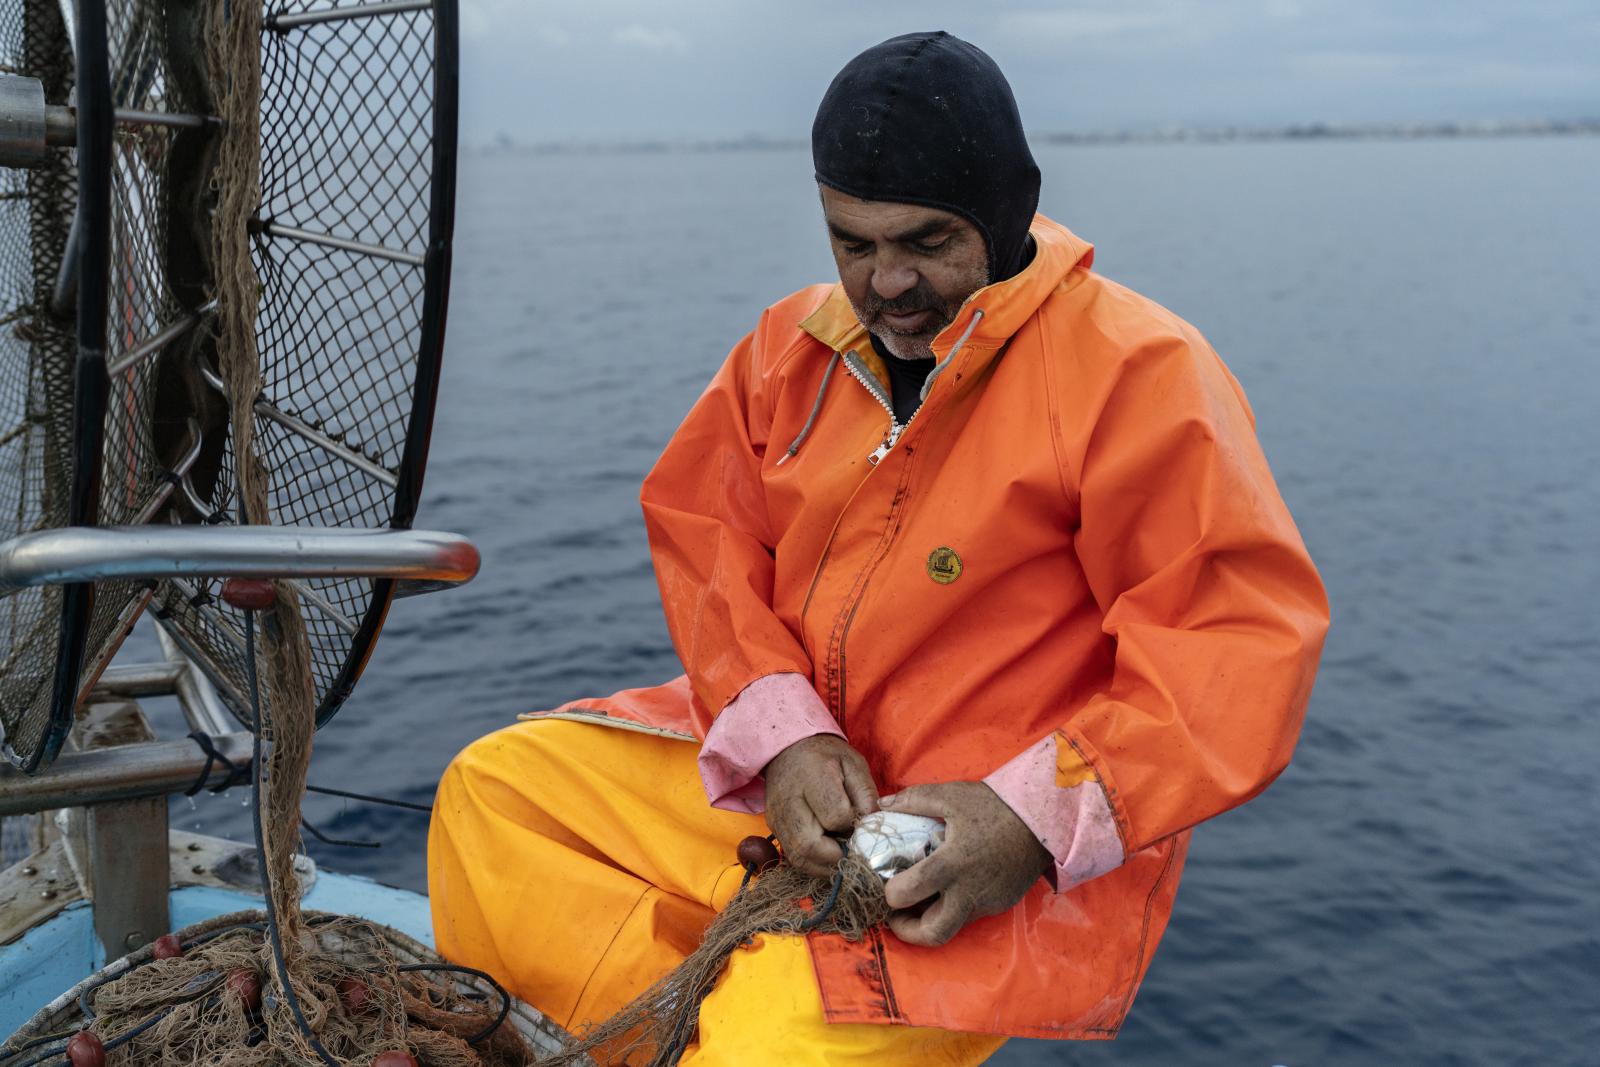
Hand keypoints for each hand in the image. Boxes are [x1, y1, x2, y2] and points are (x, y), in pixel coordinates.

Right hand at [763, 735, 878, 876]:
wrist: (789, 750)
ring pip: (799, 857)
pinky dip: (813, 863)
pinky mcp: (774, 828)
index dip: (852, 825)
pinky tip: (827, 855)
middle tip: (853, 850)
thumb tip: (873, 827)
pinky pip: (793, 857)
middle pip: (810, 845)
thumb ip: (866, 795)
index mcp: (814, 776)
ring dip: (825, 865)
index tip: (860, 823)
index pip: (835, 815)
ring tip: (842, 855)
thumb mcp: (854, 765)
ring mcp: (778, 817)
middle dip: (837, 856)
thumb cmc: (827, 757)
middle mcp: (790, 800)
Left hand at [880, 782, 1051, 946]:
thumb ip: (913, 800)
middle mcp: (970, 891)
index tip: (885, 887)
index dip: (890, 897)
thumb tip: (881, 804)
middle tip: (897, 915)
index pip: (910, 893)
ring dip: (931, 920)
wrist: (1044, 819)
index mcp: (952, 864)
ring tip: (920, 899)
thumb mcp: (951, 796)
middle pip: (934, 933)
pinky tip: (950, 887)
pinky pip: (971, 913)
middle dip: (908, 931)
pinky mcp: (1002, 903)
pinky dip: (954, 907)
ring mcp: (988, 902)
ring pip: (953, 926)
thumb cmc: (995, 806)